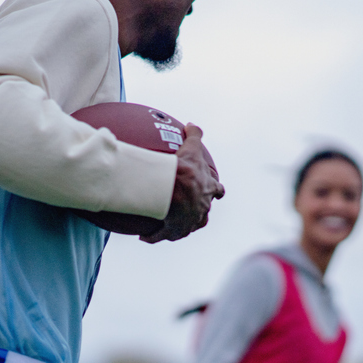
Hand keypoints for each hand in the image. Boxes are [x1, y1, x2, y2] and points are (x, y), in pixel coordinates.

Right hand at [141, 124, 224, 242]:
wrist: (175, 189)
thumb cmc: (186, 169)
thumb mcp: (192, 148)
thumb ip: (194, 135)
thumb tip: (191, 124)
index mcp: (208, 190)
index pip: (216, 190)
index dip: (215, 190)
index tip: (212, 190)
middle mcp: (202, 208)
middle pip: (204, 213)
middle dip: (198, 212)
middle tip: (188, 210)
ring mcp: (190, 221)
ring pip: (187, 227)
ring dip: (179, 227)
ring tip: (167, 226)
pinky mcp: (176, 230)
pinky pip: (164, 236)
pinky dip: (155, 237)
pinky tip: (145, 237)